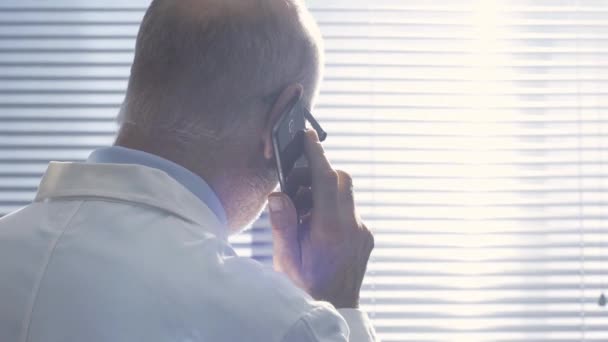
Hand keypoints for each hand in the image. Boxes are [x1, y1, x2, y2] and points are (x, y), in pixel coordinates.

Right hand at [267, 130, 374, 308]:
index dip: (317, 154)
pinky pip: (351, 210)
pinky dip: (335, 208)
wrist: (335, 308)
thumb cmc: (306, 286)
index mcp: (329, 230)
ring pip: (348, 195)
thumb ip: (282, 223)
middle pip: (343, 181)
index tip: (308, 136)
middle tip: (300, 182)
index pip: (327, 181)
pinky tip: (319, 226)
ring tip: (306, 213)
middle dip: (322, 172)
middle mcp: (352, 227)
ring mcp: (363, 232)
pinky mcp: (366, 237)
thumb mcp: (285, 258)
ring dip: (327, 192)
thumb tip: (278, 194)